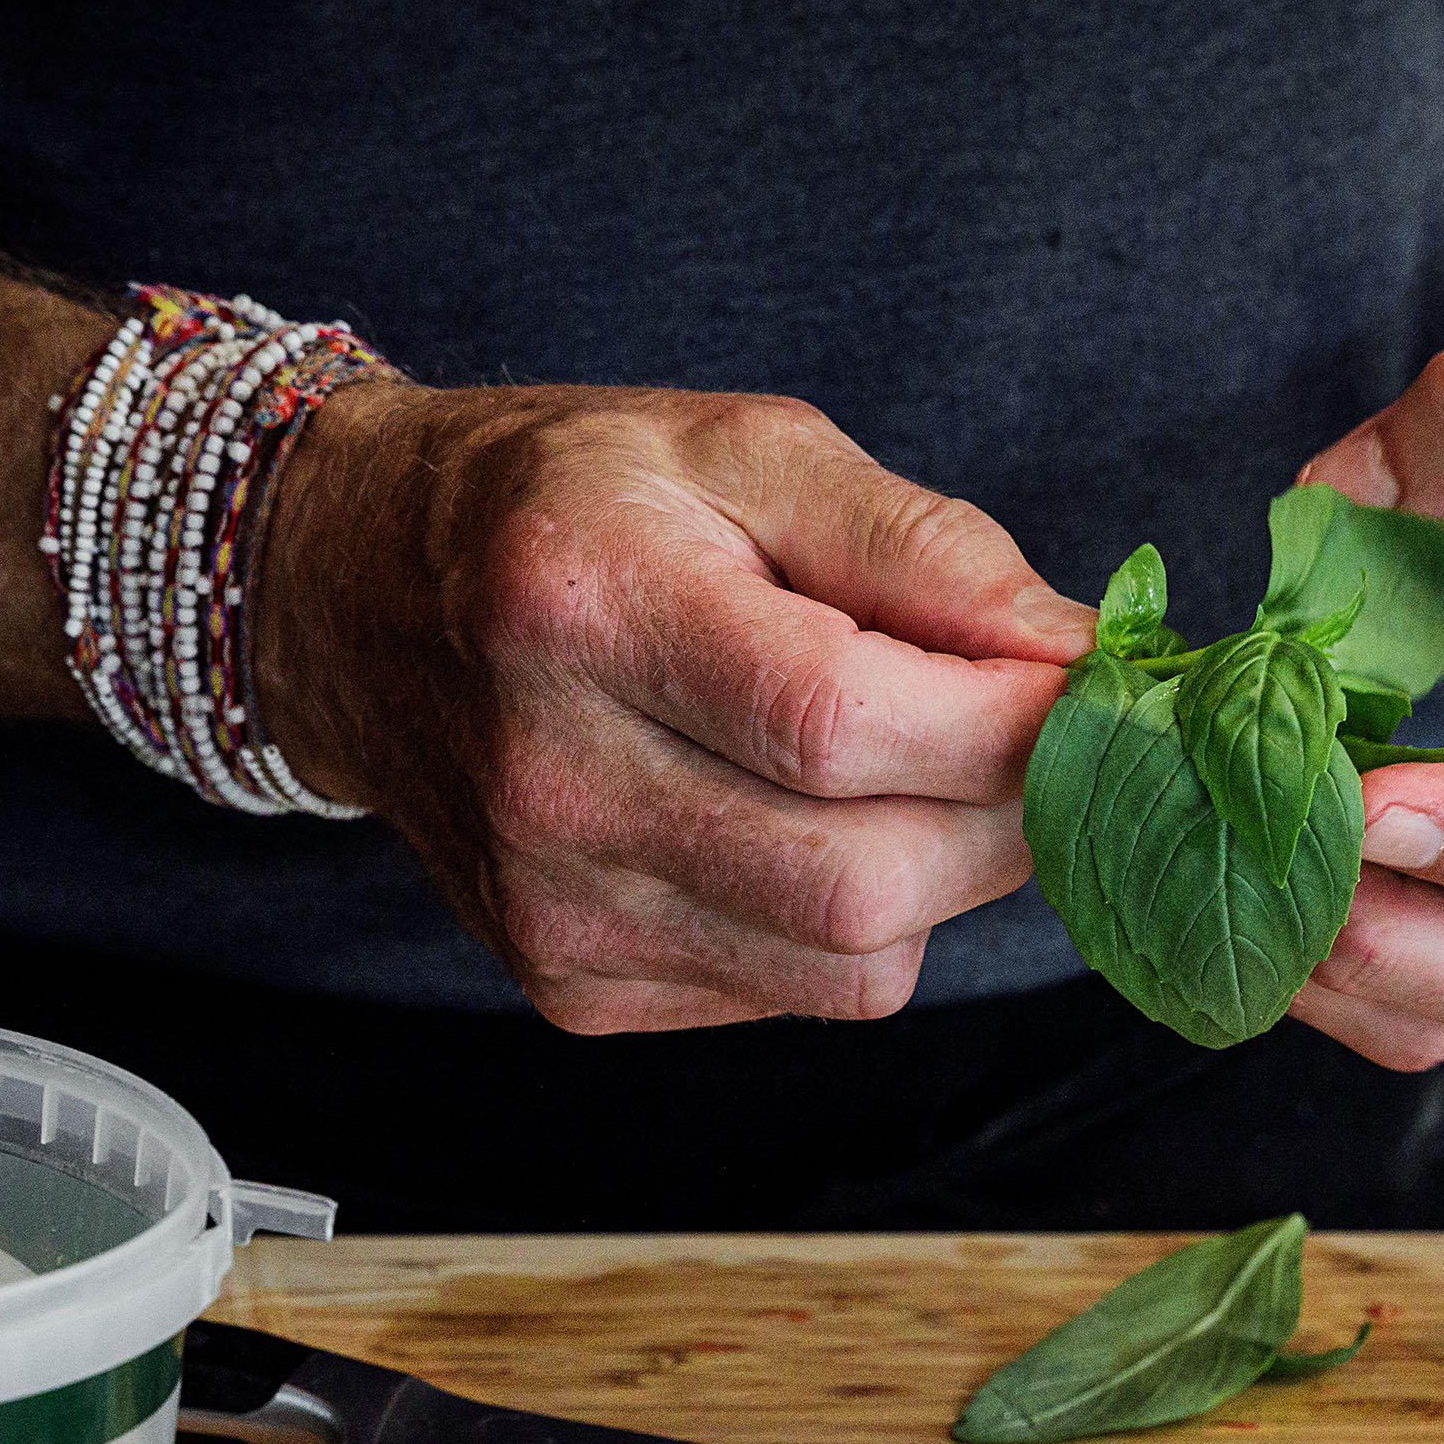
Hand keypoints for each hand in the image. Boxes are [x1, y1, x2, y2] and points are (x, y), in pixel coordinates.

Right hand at [251, 380, 1095, 1031]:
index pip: (842, 721)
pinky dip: (851, 924)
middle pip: (866, 879)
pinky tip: (807, 827)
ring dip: (940, 879)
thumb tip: (1073, 651)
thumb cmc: (575, 507)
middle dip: (1003, 818)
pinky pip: (797, 996)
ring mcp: (556, 907)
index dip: (1005, 724)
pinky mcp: (576, 987)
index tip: (1086, 688)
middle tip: (1033, 741)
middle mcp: (553, 779)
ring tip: (919, 775)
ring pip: (853, 964)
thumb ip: (921, 543)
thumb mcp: (744, 446)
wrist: (358, 601)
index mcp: (587, 606)